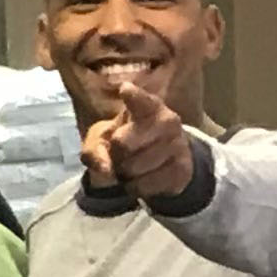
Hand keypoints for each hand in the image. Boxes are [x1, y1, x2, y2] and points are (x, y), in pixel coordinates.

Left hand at [83, 65, 197, 204]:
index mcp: (147, 106)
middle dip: (114, 154)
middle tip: (121, 152)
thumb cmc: (124, 142)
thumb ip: (93, 151)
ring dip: (125, 173)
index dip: (133, 97)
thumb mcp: (101, 141)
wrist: (159, 163)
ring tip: (134, 165)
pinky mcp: (182, 168)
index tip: (125, 89)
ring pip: (133, 168)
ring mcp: (178, 144)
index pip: (140, 100)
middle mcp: (167, 121)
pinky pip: (144, 185)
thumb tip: (105, 169)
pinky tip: (144, 178)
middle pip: (122, 144)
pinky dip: (135, 187)